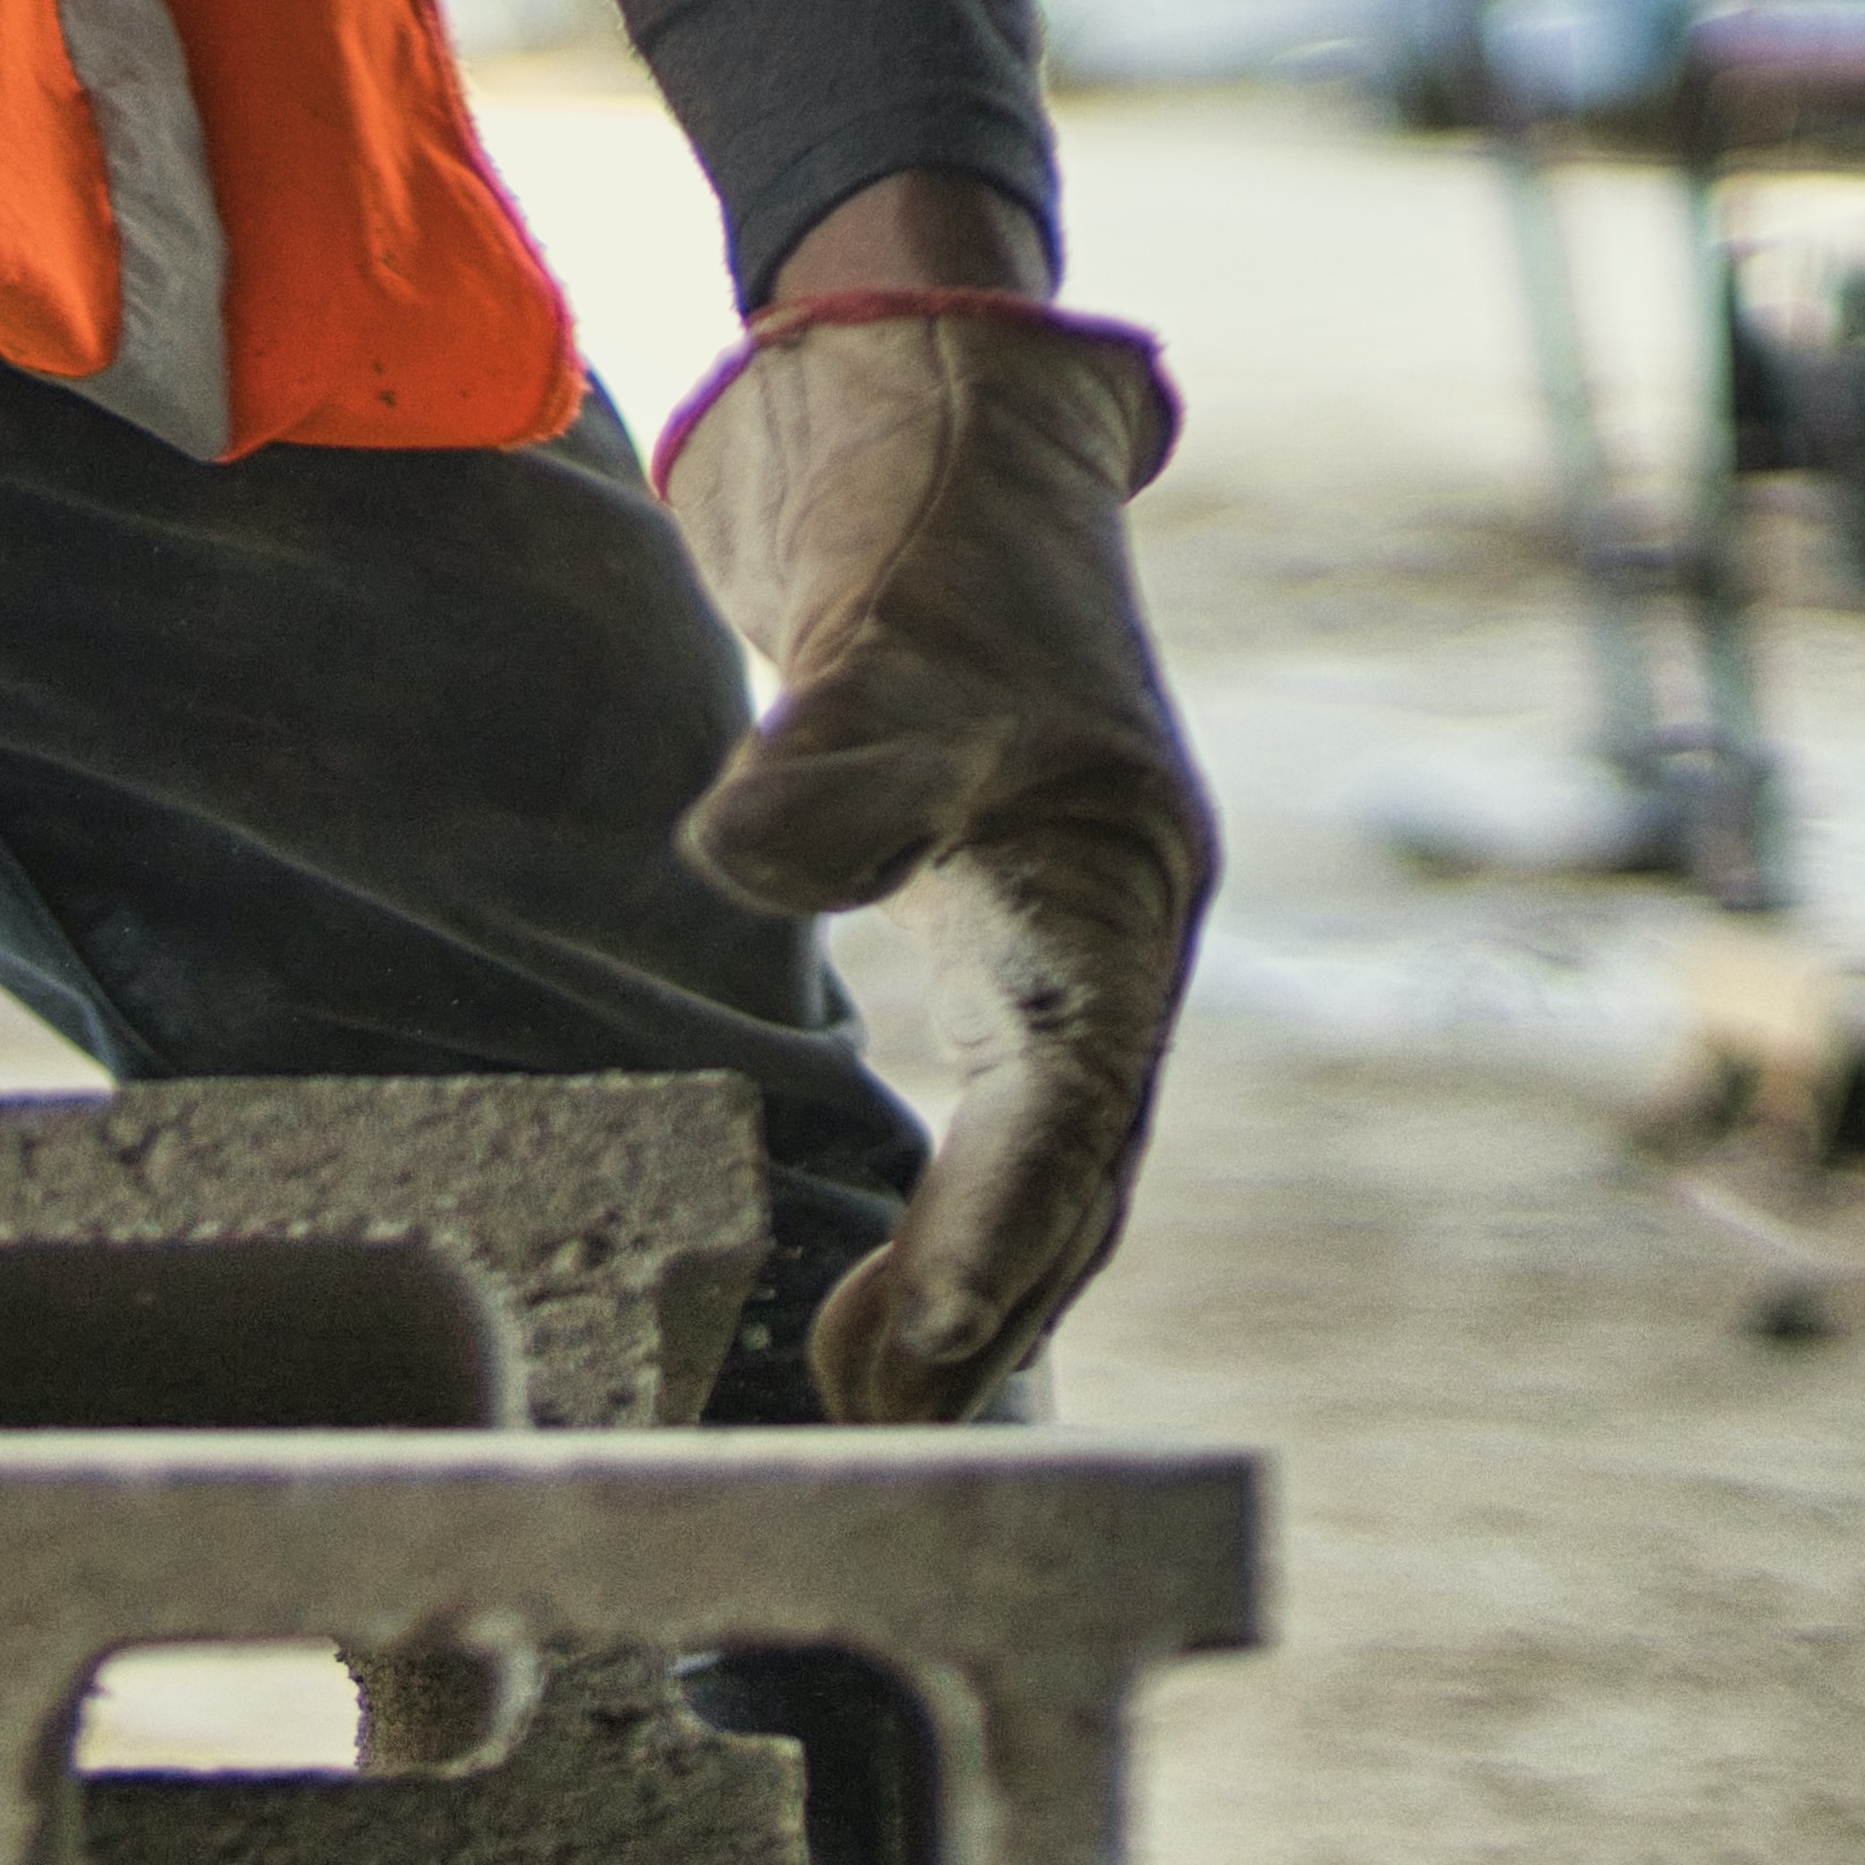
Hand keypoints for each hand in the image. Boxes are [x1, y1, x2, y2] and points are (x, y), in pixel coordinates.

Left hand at [654, 295, 1212, 1424]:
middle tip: (883, 1428)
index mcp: (1116, 881)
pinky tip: (883, 1302)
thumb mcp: (890, 631)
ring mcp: (1061, 948)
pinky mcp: (989, 944)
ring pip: (1043, 1166)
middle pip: (1074, 1167)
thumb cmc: (937, 531)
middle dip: (992, 1305)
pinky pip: (994, 1125)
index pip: (1074, 1092)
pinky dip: (950, 1225)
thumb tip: (747, 850)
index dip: (1010, 1220)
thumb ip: (832, 754)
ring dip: (973, 1290)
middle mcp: (1111, 935)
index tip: (935, 1328)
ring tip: (872, 1403)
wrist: (946, 436)